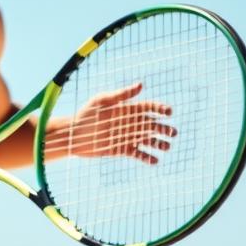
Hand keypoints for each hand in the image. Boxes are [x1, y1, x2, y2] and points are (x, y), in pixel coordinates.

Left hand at [56, 82, 176, 163]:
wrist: (73, 134)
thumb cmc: (86, 114)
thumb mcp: (102, 101)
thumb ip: (121, 94)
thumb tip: (141, 85)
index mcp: (128, 109)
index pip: (149, 108)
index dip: (160, 110)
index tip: (168, 112)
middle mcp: (130, 123)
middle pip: (152, 125)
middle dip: (164, 129)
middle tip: (172, 132)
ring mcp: (127, 137)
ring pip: (148, 140)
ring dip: (159, 143)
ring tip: (167, 146)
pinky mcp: (122, 149)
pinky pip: (138, 154)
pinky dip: (147, 157)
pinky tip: (155, 160)